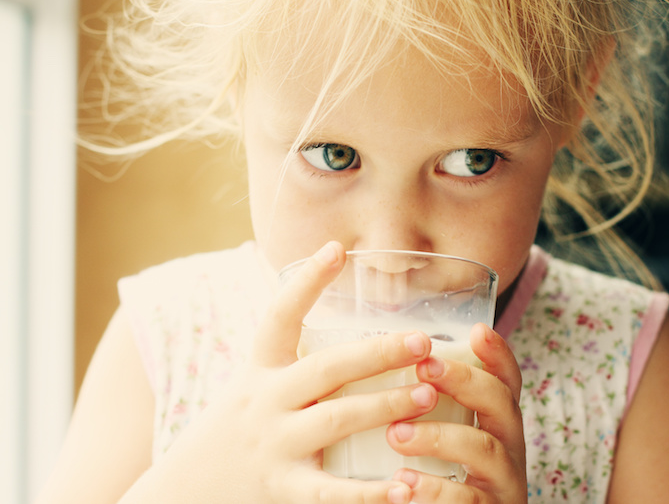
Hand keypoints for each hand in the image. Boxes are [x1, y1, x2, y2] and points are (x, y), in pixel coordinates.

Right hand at [128, 242, 434, 503]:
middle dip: (376, 352)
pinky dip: (369, 493)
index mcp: (260, 371)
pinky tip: (406, 486)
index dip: (307, 281)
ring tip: (427, 394)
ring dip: (384, 405)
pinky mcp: (283, 489)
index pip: (279, 316)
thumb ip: (290, 363)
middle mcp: (265, 402)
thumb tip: (338, 326)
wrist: (182, 492)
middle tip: (421, 341)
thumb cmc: (235, 430)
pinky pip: (330, 492)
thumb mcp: (251, 387)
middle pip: (325, 368)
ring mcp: (274, 446)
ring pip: (335, 420)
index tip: (338, 248)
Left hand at [386, 323, 526, 502]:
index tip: (476, 330)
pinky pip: (467, 499)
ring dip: (439, 436)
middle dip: (464, 380)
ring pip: (484, 449)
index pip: (506, 381)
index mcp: (497, 423)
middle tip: (424, 368)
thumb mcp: (447, 438)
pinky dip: (434, 489)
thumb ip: (431, 406)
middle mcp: (508, 448)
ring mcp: (503, 483)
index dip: (497, 354)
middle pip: (501, 403)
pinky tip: (403, 481)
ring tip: (397, 433)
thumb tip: (390, 363)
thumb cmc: (443, 477)